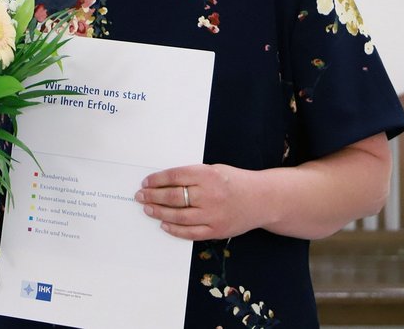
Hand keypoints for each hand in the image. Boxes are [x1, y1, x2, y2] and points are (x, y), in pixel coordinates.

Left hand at [135, 163, 257, 240]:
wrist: (262, 199)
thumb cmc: (235, 182)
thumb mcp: (215, 170)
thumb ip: (193, 176)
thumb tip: (164, 183)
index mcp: (209, 175)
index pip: (175, 176)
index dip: (157, 180)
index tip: (146, 182)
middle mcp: (210, 195)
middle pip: (174, 196)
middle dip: (153, 196)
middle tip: (140, 196)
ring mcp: (213, 214)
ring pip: (179, 216)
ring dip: (159, 212)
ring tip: (148, 209)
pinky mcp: (216, 230)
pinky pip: (190, 233)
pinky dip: (174, 229)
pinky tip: (163, 224)